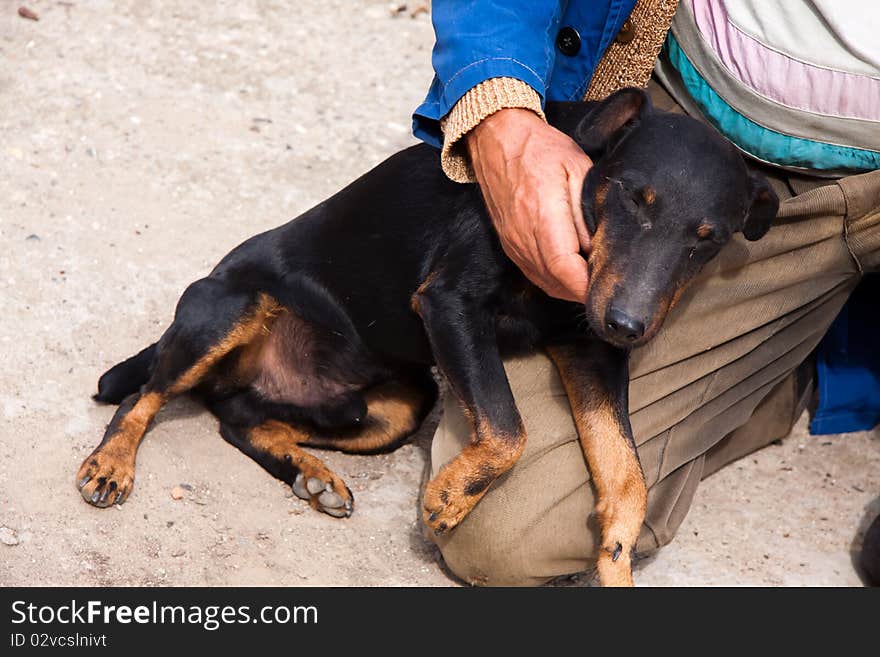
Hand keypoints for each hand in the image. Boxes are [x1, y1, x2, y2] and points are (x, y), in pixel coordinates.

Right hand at [466, 108, 592, 301]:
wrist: (498, 140)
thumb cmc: (539, 150)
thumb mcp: (578, 169)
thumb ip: (589, 211)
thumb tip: (598, 248)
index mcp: (542, 214)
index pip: (565, 267)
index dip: (588, 286)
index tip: (610, 287)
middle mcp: (523, 236)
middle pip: (557, 282)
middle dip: (585, 291)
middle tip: (611, 285)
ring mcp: (514, 244)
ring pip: (547, 283)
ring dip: (572, 289)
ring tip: (594, 280)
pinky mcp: (510, 246)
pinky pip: (536, 275)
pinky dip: (557, 281)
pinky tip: (573, 273)